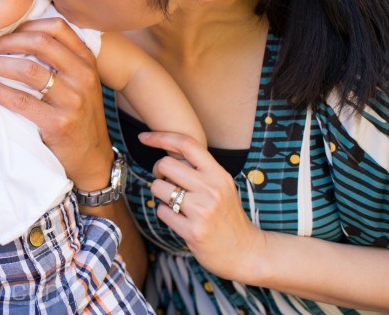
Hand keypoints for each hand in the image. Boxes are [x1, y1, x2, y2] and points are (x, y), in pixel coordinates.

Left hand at [0, 18, 113, 189]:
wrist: (93, 160)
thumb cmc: (79, 118)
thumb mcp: (80, 84)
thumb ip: (61, 61)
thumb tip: (19, 37)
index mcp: (87, 62)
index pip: (57, 27)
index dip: (26, 25)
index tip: (3, 31)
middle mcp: (83, 76)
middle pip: (39, 42)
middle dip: (5, 41)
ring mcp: (73, 100)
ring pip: (27, 69)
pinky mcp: (58, 123)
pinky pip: (20, 100)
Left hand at [140, 131, 266, 281]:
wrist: (246, 251)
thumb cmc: (227, 216)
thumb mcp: (221, 186)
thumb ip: (200, 170)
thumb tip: (167, 152)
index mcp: (219, 174)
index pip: (187, 144)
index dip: (161, 137)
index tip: (143, 137)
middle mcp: (211, 189)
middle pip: (165, 164)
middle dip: (158, 172)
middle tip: (166, 182)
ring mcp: (202, 210)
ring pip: (158, 187)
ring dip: (161, 195)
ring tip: (176, 203)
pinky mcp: (193, 231)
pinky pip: (162, 212)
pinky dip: (166, 214)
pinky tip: (180, 220)